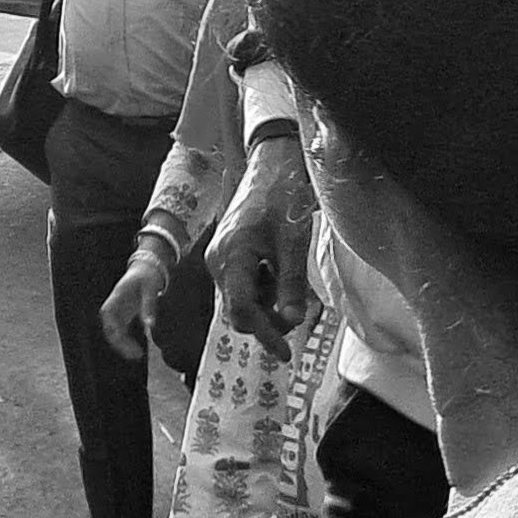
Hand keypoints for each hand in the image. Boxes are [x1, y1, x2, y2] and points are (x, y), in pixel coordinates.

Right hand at [98, 237, 172, 358]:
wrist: (147, 268)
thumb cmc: (148, 277)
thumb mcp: (151, 289)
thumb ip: (149, 306)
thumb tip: (150, 326)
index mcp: (117, 296)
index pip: (108, 315)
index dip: (114, 331)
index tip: (127, 341)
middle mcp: (114, 304)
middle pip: (108, 327)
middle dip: (119, 343)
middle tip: (136, 355)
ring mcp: (118, 310)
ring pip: (113, 331)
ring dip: (122, 344)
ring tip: (137, 355)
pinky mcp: (124, 314)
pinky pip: (120, 331)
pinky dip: (127, 341)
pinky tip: (138, 348)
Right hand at [205, 134, 317, 359]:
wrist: (272, 164)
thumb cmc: (283, 198)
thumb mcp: (293, 243)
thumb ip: (291, 284)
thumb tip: (293, 321)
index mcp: (231, 257)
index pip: (242, 310)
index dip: (265, 334)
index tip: (287, 353)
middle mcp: (218, 261)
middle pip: (240, 310)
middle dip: (268, 320)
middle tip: (300, 315)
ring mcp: (220, 258)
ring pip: (242, 299)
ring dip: (268, 303)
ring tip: (292, 284)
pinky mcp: (227, 254)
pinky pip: (243, 285)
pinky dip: (263, 289)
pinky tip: (279, 271)